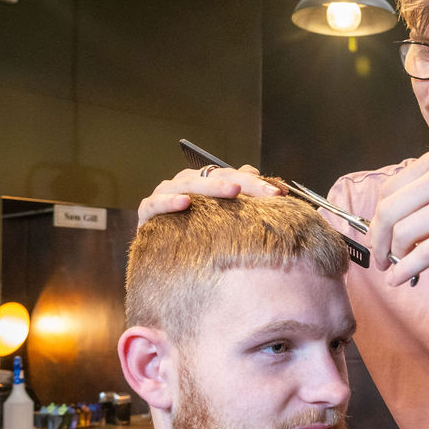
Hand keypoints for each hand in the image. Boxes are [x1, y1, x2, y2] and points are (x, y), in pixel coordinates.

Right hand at [137, 165, 281, 225]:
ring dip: (212, 187)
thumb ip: (237, 192)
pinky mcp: (148, 211)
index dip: (257, 183)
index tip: (280, 194)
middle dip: (244, 184)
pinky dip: (169, 202)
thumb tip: (254, 170)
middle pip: (215, 176)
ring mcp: (165, 194)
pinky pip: (156, 204)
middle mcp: (186, 183)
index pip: (233, 176)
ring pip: (189, 185)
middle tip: (267, 193)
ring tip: (233, 191)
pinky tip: (185, 203)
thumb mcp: (220, 216)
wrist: (163, 258)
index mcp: (204, 181)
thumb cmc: (195, 233)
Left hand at [369, 144, 428, 283]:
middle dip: (376, 240)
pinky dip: (405, 270)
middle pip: (388, 212)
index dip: (378, 218)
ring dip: (391, 257)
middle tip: (378, 256)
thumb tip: (411, 216)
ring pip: (403, 234)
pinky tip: (400, 279)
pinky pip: (426, 254)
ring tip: (394, 268)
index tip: (379, 235)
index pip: (390, 190)